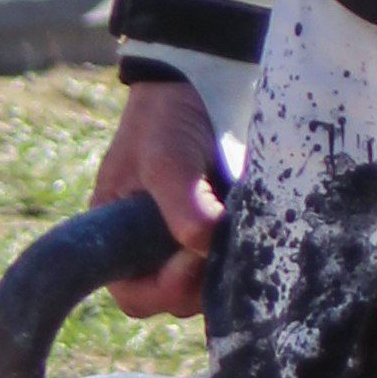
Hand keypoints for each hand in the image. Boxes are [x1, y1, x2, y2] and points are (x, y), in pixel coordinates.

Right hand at [92, 74, 224, 317]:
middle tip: (224, 237)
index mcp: (120, 239)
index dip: (163, 289)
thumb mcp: (165, 158)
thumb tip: (203, 246)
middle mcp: (154, 248)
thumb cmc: (165, 119)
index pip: (136, 296)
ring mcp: (191, 241)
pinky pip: (238, 258)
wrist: (201, 80)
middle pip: (181, 297)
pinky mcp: (225, 230)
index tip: (190, 256)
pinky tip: (256, 218)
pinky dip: (248, 245)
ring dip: (229, 262)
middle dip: (203, 277)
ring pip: (213, 282)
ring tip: (238, 221)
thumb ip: (181, 204)